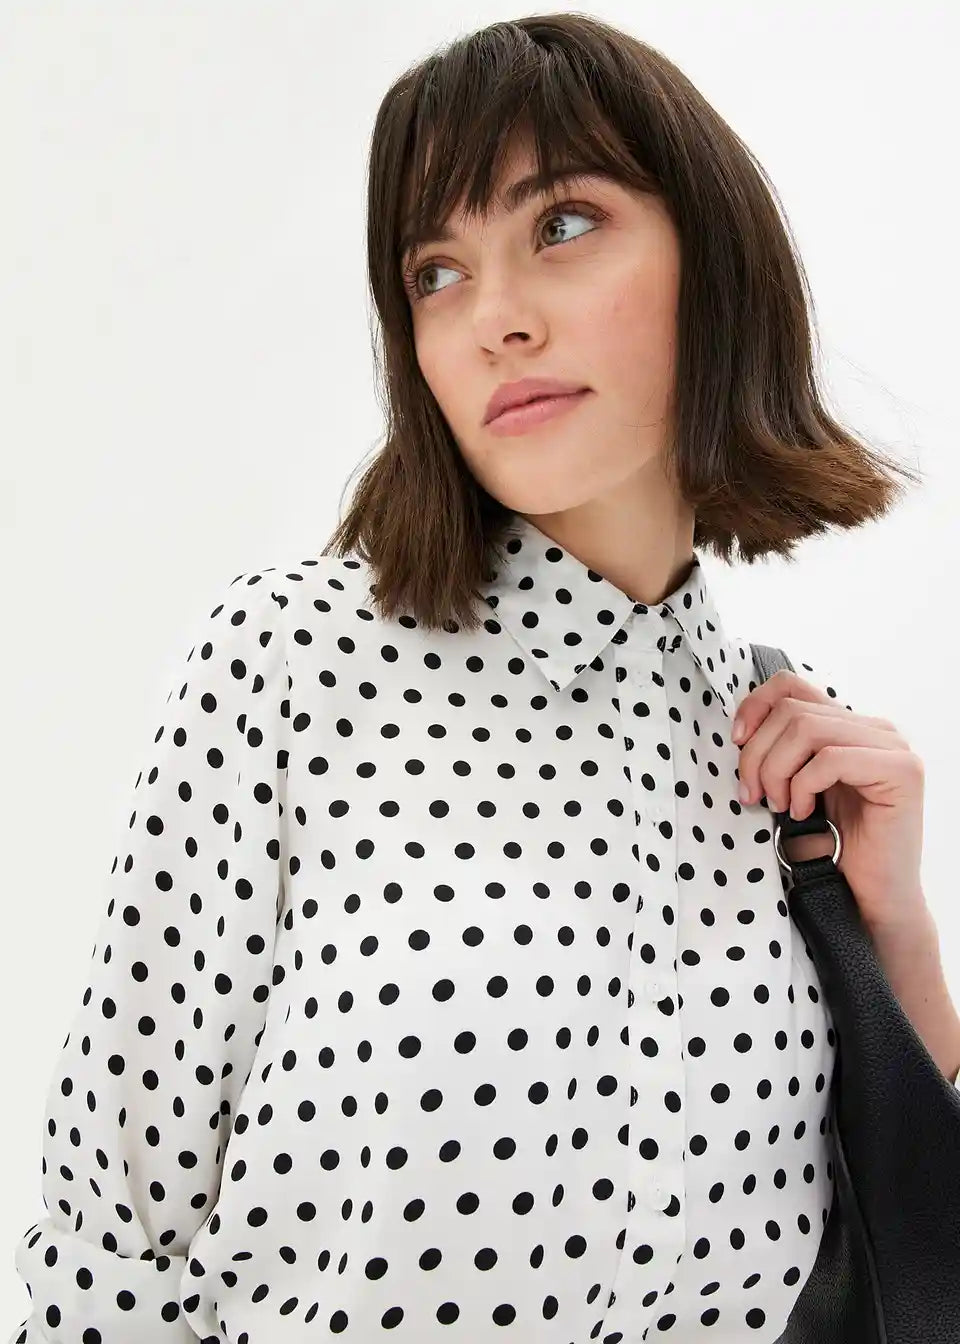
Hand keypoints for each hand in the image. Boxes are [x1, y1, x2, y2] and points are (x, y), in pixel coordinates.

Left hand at [732, 668, 926, 933]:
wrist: (868, 898)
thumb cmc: (830, 847)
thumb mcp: (794, 787)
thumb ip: (782, 751)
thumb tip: (741, 729)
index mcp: (848, 726)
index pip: (792, 685)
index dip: (755, 706)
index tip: (736, 742)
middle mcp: (875, 728)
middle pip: (792, 710)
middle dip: (758, 753)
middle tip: (752, 795)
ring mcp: (893, 747)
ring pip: (807, 729)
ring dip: (777, 770)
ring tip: (777, 805)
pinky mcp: (902, 771)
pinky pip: (830, 759)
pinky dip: (803, 786)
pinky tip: (804, 813)